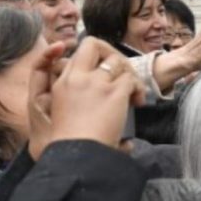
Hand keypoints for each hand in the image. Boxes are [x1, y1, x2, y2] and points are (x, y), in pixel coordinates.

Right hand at [28, 37, 146, 158]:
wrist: (76, 156)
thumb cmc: (71, 146)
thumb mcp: (65, 122)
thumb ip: (82, 112)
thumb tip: (111, 127)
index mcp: (61, 84)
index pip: (77, 56)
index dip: (93, 60)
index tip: (103, 75)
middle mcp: (77, 78)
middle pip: (92, 44)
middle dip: (110, 52)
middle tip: (120, 73)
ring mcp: (95, 83)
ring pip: (117, 60)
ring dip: (128, 72)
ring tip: (133, 93)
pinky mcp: (113, 93)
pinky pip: (131, 79)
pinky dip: (138, 88)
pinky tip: (137, 103)